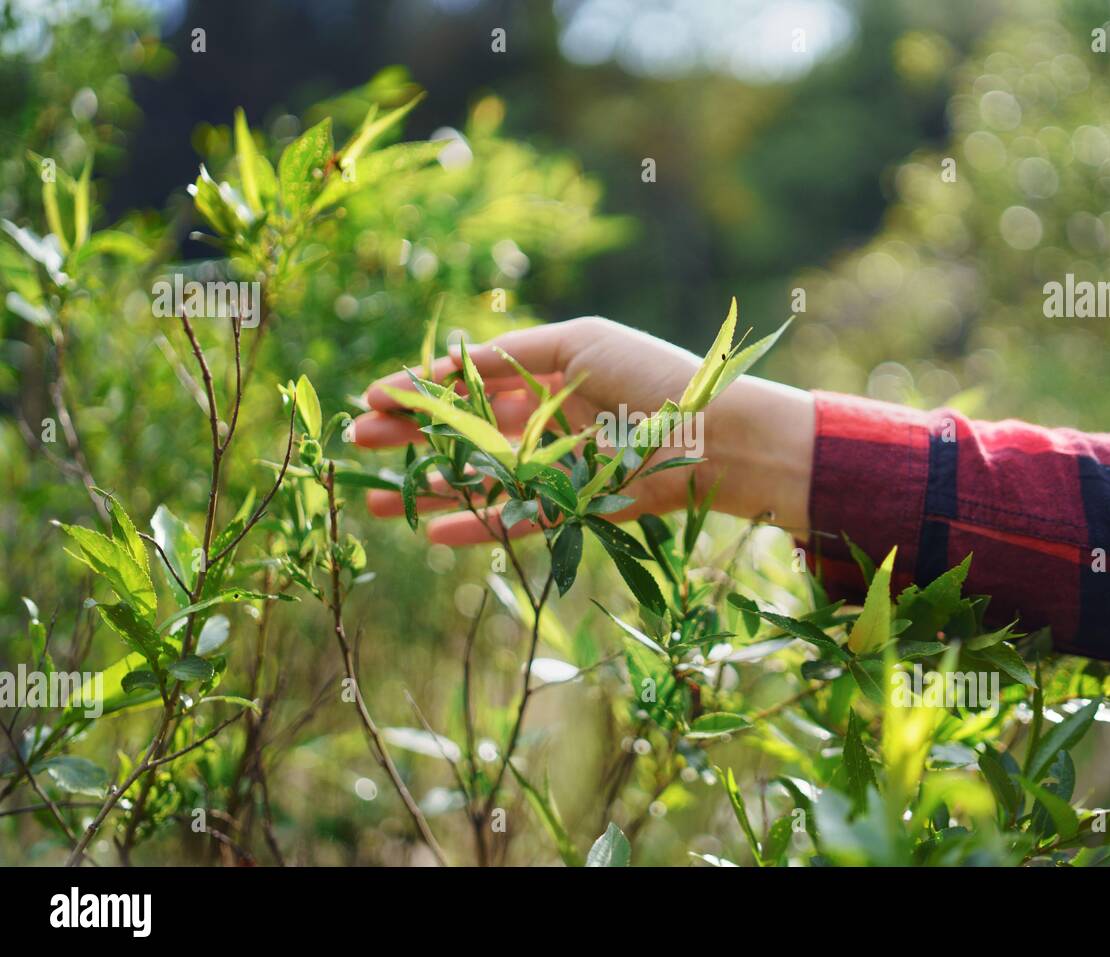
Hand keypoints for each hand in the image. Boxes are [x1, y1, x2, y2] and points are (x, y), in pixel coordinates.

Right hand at [352, 316, 813, 544]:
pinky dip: (474, 526)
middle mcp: (546, 421)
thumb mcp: (578, 343)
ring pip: (479, 481)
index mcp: (547, 374)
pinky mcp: (574, 508)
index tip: (373, 398)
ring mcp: (557, 467)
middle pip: (463, 432)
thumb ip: (511, 355)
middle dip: (410, 438)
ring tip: (375, 501)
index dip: (421, 390)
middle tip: (357, 444)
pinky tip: (430, 531)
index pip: (469, 383)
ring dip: (428, 490)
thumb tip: (447, 366)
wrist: (716, 432)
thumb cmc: (652, 375)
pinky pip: (515, 519)